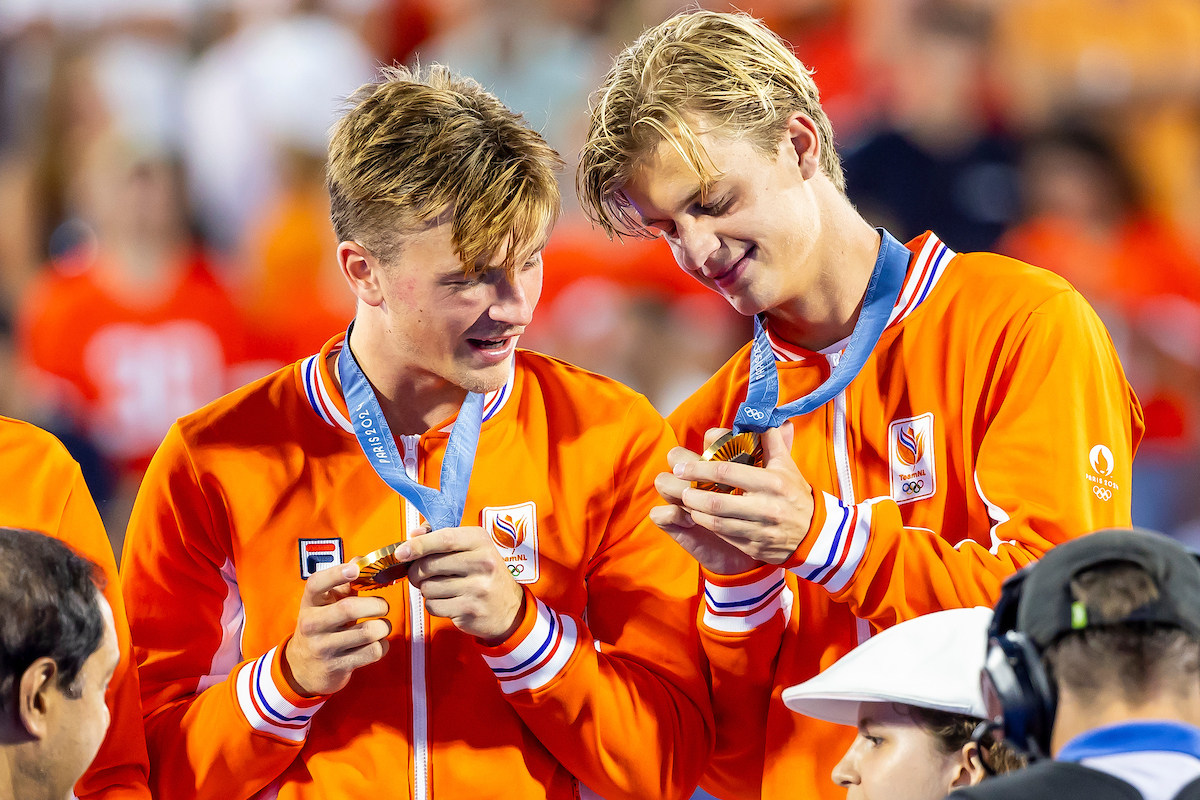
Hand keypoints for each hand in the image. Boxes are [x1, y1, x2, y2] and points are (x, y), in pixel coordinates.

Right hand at [285, 563, 390, 696]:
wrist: (303, 667)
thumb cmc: (322, 625)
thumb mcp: (326, 603)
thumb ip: (343, 581)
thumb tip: (361, 560)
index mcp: (310, 603)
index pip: (316, 584)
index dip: (336, 573)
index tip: (355, 569)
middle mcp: (312, 624)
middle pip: (349, 608)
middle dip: (377, 604)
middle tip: (383, 606)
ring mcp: (323, 647)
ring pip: (368, 632)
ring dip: (384, 626)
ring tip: (382, 625)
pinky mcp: (338, 666)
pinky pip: (373, 651)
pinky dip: (383, 645)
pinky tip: (377, 642)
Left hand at [397, 526, 525, 644]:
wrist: (509, 608)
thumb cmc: (485, 574)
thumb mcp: (473, 548)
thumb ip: (443, 536)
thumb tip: (414, 534)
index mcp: (480, 541)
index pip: (444, 538)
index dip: (418, 545)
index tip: (401, 552)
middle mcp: (482, 562)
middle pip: (429, 565)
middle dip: (416, 572)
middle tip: (421, 574)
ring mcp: (477, 587)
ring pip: (428, 587)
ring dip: (427, 589)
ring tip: (441, 587)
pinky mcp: (469, 609)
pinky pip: (433, 606)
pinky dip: (434, 604)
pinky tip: (448, 600)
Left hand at [660, 422, 814, 566]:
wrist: (815, 534)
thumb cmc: (795, 494)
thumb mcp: (787, 465)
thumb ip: (770, 440)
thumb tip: (757, 416)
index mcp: (772, 483)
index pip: (726, 473)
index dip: (698, 469)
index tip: (681, 467)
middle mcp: (766, 507)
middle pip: (716, 502)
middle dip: (692, 494)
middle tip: (681, 487)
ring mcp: (760, 530)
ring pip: (716, 522)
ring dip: (696, 511)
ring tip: (687, 501)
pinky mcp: (755, 547)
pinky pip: (724, 536)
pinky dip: (708, 526)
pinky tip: (701, 517)